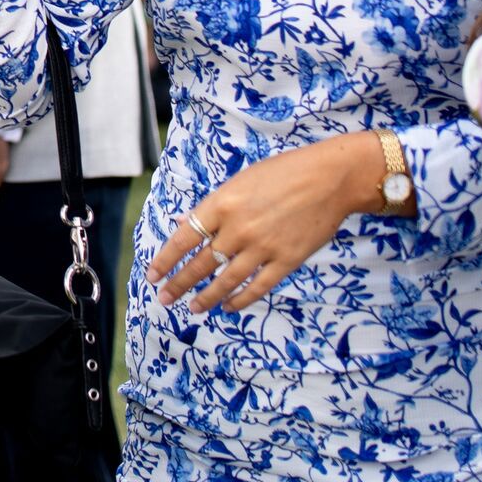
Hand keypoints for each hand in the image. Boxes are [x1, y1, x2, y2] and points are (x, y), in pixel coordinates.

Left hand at [148, 132, 386, 313]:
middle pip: (200, 264)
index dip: (165, 260)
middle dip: (179, 284)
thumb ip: (212, 206)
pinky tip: (228, 307)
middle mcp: (238, 228)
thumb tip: (182, 222)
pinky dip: (240, 300)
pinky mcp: (287, 261)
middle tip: (164, 298)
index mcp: (222, 203)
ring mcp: (263, 247)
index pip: (184, 238)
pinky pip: (258, 287)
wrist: (329, 179)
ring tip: (192, 308)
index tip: (152, 275)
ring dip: (206, 298)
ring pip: (226, 281)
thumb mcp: (239, 181)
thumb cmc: (282, 174)